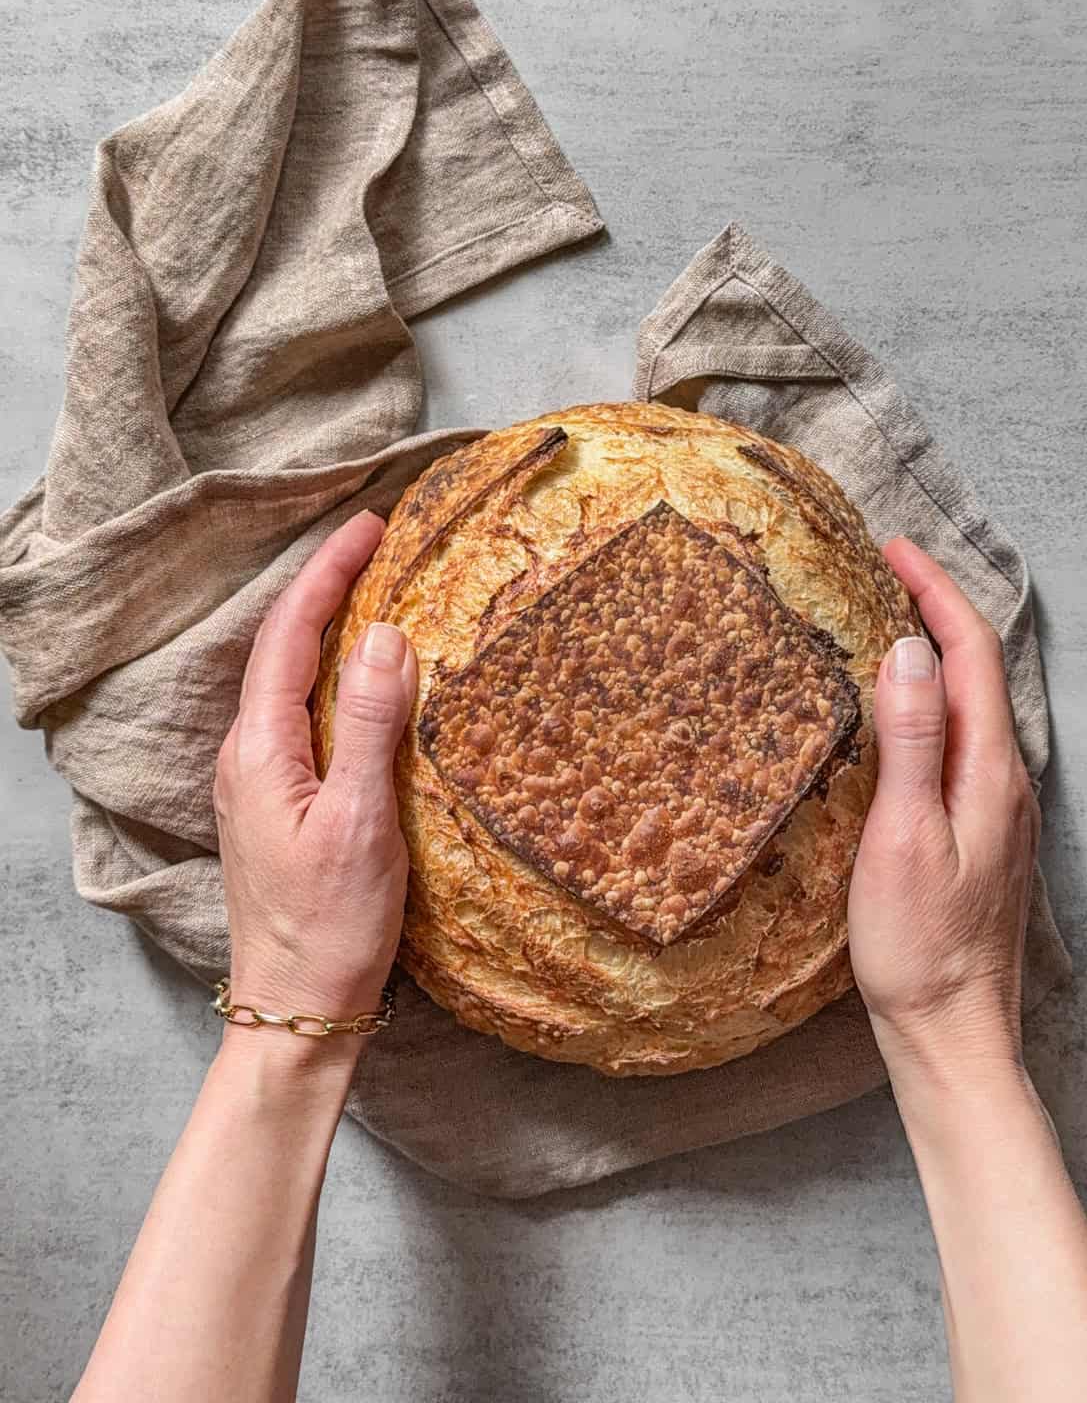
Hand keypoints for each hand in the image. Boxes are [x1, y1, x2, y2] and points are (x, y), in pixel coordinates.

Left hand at [213, 511, 416, 1026]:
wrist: (297, 1012)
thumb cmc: (330, 927)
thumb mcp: (361, 823)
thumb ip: (371, 726)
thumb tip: (388, 636)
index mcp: (260, 750)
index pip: (290, 635)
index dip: (328, 574)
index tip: (370, 525)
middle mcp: (247, 757)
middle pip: (283, 648)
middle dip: (325, 588)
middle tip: (376, 543)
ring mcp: (259, 783)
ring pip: (291, 681)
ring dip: (328, 629)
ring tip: (374, 591)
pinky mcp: (280, 806)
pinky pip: (303, 716)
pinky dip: (333, 677)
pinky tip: (364, 681)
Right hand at [848, 538, 1039, 1082]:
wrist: (952, 1034)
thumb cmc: (920, 948)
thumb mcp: (903, 837)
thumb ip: (911, 741)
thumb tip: (910, 650)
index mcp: (989, 773)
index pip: (969, 653)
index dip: (934, 592)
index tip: (891, 549)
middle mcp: (1005, 782)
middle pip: (978, 670)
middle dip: (936, 608)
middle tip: (883, 571)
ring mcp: (998, 809)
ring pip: (970, 705)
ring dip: (934, 654)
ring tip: (884, 622)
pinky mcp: (981, 833)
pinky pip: (961, 741)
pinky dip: (931, 701)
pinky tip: (898, 712)